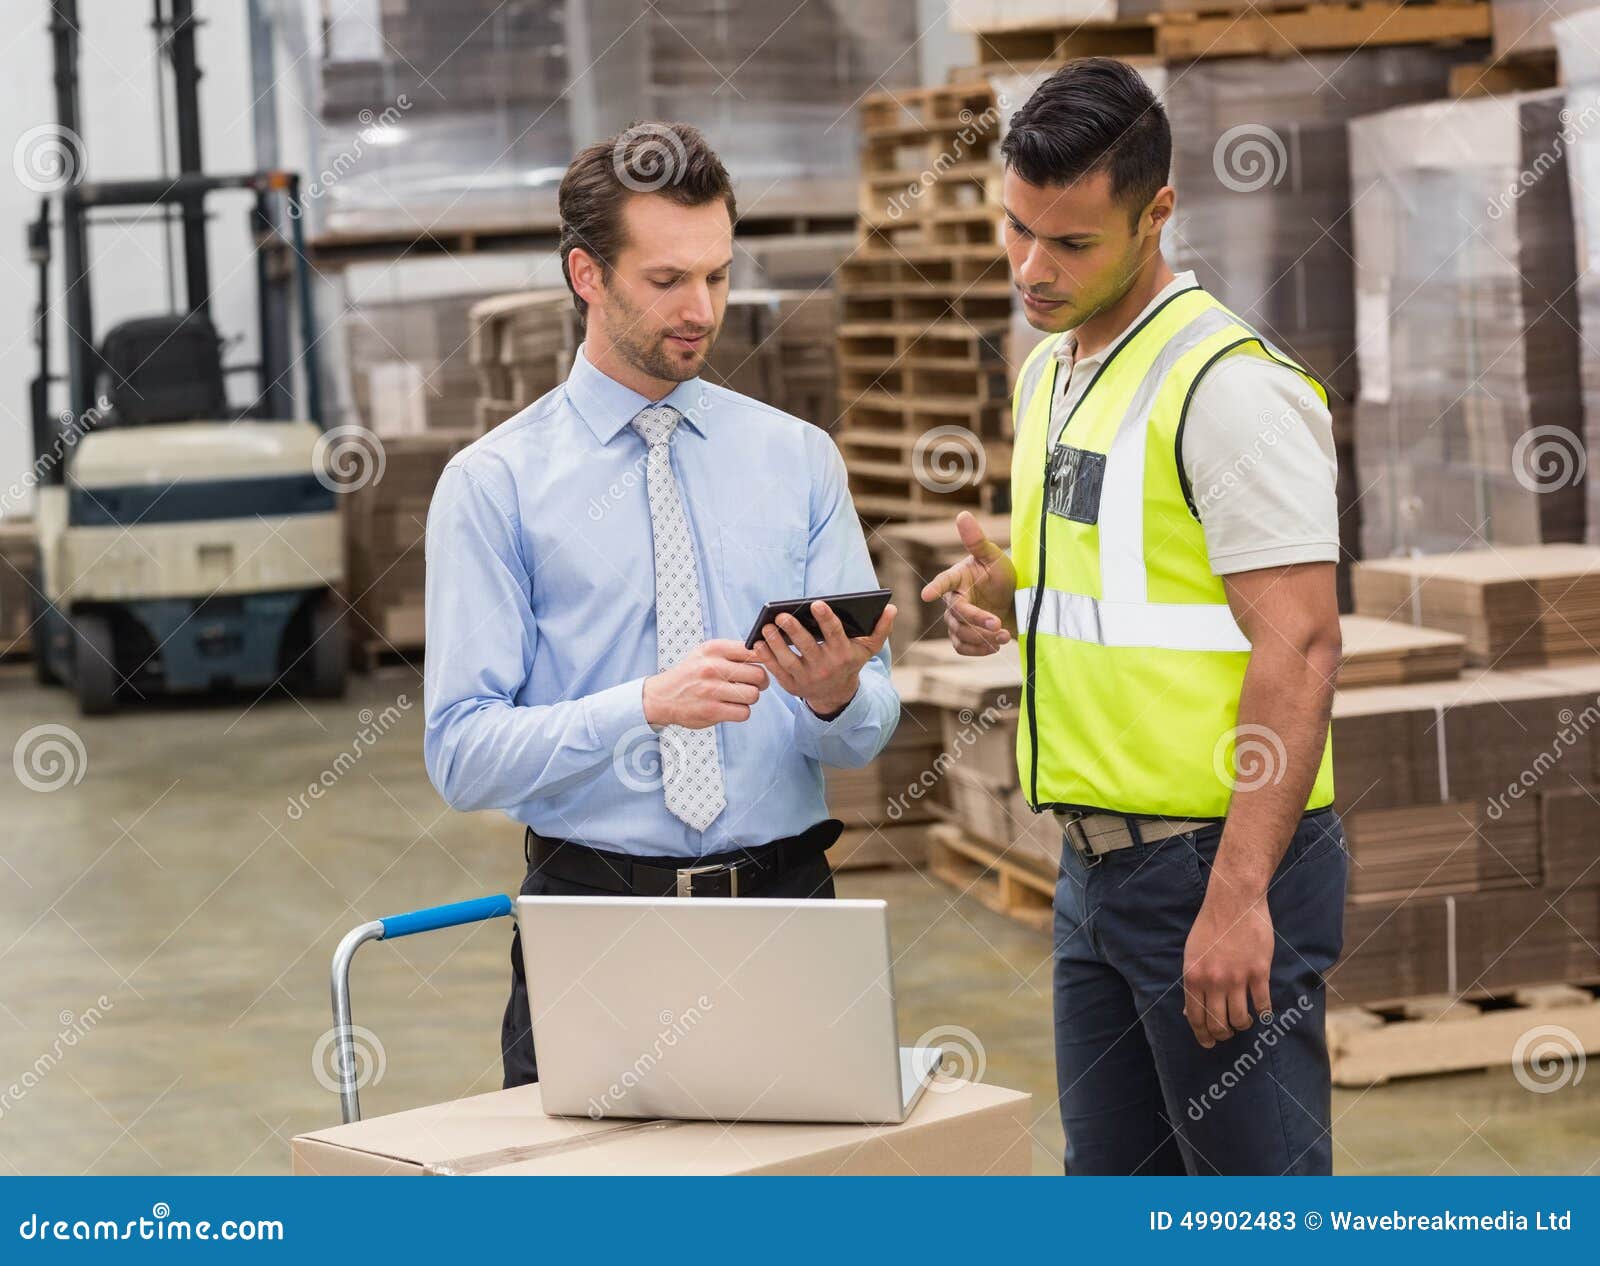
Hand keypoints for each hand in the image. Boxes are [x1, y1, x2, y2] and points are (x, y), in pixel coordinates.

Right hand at [643, 639, 768, 728]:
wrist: (662, 696)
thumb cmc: (691, 673)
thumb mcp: (706, 653)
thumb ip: (733, 651)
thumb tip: (765, 652)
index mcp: (714, 649)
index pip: (754, 651)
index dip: (764, 660)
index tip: (760, 666)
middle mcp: (712, 667)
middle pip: (759, 675)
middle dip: (761, 682)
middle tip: (754, 685)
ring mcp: (712, 690)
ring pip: (753, 695)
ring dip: (750, 698)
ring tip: (739, 697)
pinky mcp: (711, 711)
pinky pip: (744, 713)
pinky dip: (741, 712)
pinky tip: (731, 708)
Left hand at [751, 600, 894, 717]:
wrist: (836, 694)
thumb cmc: (849, 662)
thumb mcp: (867, 649)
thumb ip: (881, 629)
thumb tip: (891, 608)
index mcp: (843, 654)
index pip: (835, 634)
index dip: (826, 619)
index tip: (816, 603)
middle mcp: (825, 667)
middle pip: (807, 647)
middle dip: (794, 630)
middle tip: (781, 614)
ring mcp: (807, 678)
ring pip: (788, 659)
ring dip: (775, 643)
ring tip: (766, 626)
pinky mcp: (792, 686)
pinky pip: (776, 671)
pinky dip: (766, 657)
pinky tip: (758, 643)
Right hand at [919, 511, 1016, 655]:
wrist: (1016, 604)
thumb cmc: (1003, 577)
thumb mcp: (995, 558)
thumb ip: (977, 541)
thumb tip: (962, 515)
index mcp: (957, 578)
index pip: (944, 582)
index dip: (936, 587)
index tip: (927, 594)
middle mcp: (953, 600)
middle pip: (957, 615)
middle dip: (978, 621)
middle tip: (999, 625)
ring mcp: (956, 620)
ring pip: (960, 634)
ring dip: (982, 638)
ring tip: (1004, 635)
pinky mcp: (963, 637)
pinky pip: (962, 648)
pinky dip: (978, 650)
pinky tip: (995, 645)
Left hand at [1182, 872, 1274, 1047]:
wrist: (1234, 901)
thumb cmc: (1210, 926)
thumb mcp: (1192, 954)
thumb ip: (1192, 982)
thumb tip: (1190, 1012)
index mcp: (1193, 976)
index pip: (1196, 1018)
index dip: (1203, 1035)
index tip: (1209, 1043)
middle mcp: (1213, 981)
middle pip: (1218, 1024)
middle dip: (1223, 1034)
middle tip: (1228, 1033)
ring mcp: (1237, 978)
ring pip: (1240, 1019)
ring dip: (1243, 1025)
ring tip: (1244, 1020)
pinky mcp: (1259, 972)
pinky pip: (1262, 1005)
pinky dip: (1263, 1014)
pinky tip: (1263, 1012)